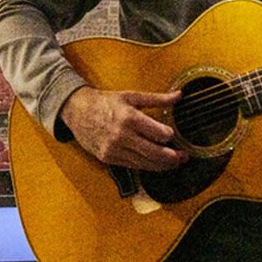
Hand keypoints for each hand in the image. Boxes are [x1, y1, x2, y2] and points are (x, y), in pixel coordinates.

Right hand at [59, 87, 187, 171]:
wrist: (78, 111)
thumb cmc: (106, 102)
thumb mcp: (132, 96)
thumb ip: (158, 98)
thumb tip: (179, 95)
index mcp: (130, 118)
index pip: (159, 134)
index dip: (169, 136)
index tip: (174, 136)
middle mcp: (122, 136)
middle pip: (155, 153)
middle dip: (173, 157)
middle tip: (183, 157)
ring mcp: (115, 149)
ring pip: (145, 163)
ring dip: (162, 165)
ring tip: (174, 163)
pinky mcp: (109, 158)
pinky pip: (133, 166)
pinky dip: (147, 166)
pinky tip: (156, 164)